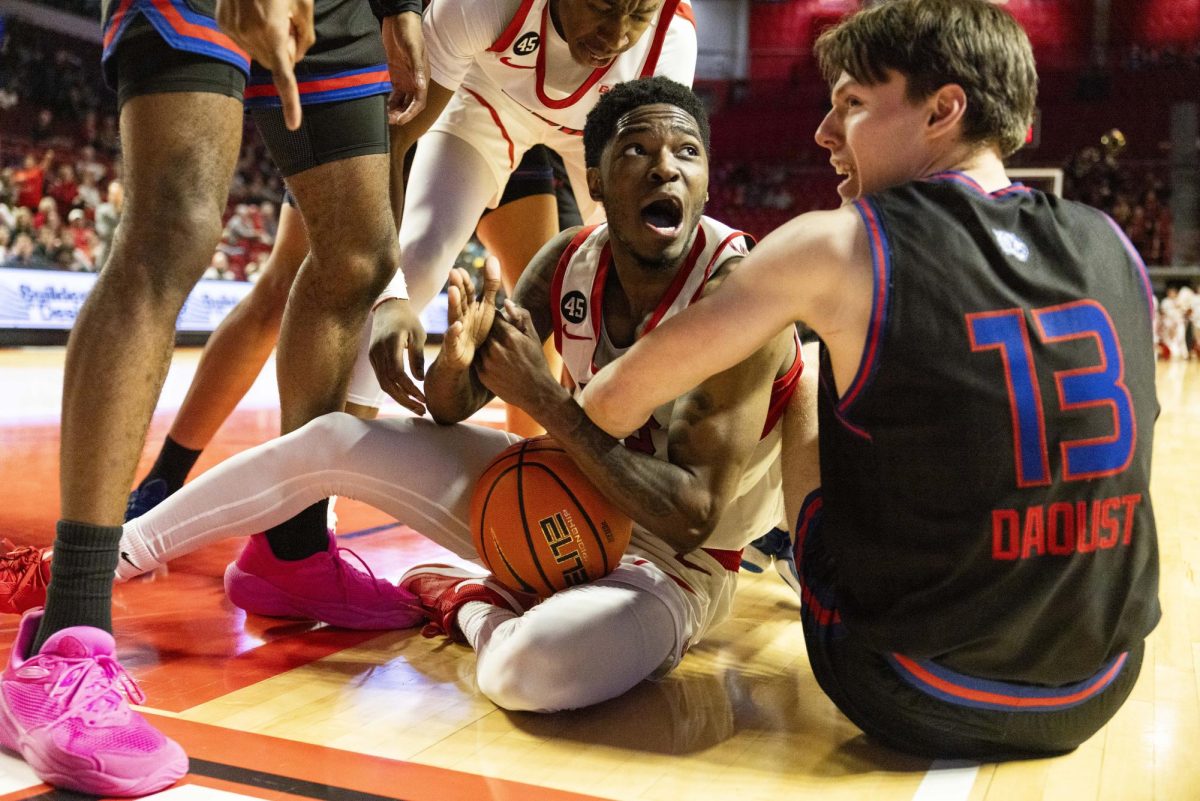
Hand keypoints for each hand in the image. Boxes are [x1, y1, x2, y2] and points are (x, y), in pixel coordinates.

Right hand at [216, 0, 314, 129]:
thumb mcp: (304, 4)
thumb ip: (304, 36)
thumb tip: (294, 59)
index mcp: (272, 32)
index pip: (284, 76)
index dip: (291, 102)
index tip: (293, 124)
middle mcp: (249, 35)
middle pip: (275, 63)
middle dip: (286, 51)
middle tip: (289, 24)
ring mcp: (232, 29)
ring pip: (260, 53)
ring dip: (270, 42)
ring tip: (271, 13)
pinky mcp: (223, 22)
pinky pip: (245, 40)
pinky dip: (254, 33)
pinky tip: (256, 11)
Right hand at [369, 298, 427, 413]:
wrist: (388, 307)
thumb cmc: (407, 319)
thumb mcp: (418, 334)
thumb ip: (418, 357)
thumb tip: (419, 380)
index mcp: (391, 344)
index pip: (397, 373)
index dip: (410, 389)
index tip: (424, 398)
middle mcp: (378, 351)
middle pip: (388, 383)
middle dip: (405, 400)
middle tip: (422, 411)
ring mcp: (373, 355)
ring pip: (384, 384)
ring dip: (400, 398)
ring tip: (416, 408)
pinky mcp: (372, 358)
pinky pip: (381, 378)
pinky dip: (394, 389)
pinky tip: (406, 397)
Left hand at [382, 12, 427, 124]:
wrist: (399, 20)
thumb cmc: (410, 33)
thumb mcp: (414, 50)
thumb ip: (417, 69)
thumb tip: (421, 87)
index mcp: (422, 78)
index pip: (419, 102)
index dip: (410, 113)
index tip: (400, 120)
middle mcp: (414, 81)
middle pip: (409, 105)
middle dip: (401, 114)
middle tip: (389, 121)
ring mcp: (404, 78)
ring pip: (400, 100)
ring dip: (394, 110)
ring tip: (384, 116)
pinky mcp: (394, 74)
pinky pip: (391, 92)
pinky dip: (387, 100)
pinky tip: (379, 105)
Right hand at [442, 256, 501, 371]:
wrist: (462, 359)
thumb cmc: (474, 330)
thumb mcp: (486, 307)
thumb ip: (490, 285)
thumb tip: (492, 257)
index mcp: (468, 307)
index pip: (467, 291)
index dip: (465, 281)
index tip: (461, 269)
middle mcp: (460, 316)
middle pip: (460, 300)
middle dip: (457, 286)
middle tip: (454, 272)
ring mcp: (456, 331)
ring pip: (454, 316)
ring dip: (454, 304)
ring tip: (454, 292)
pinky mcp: (453, 347)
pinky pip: (453, 339)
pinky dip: (454, 332)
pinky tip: (457, 326)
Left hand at [477, 300, 562, 412]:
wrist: (537, 392)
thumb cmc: (537, 362)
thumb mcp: (533, 337)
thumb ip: (521, 316)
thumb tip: (506, 301)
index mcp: (509, 336)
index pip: (493, 316)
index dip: (496, 318)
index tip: (499, 320)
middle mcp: (496, 348)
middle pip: (483, 330)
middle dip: (488, 330)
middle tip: (497, 335)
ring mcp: (487, 363)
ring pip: (478, 344)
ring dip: (484, 343)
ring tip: (496, 348)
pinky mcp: (482, 375)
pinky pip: (476, 358)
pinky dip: (482, 357)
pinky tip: (493, 360)